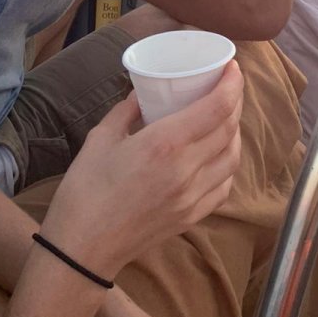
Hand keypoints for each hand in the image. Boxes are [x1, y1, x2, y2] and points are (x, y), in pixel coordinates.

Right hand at [40, 62, 243, 281]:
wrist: (82, 248)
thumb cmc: (85, 189)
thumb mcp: (101, 138)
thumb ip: (127, 110)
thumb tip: (144, 91)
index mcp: (164, 144)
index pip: (215, 109)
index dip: (232, 85)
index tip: (234, 68)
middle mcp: (186, 169)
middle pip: (228, 129)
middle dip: (235, 102)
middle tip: (229, 86)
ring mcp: (192, 197)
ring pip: (232, 158)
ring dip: (234, 133)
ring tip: (225, 117)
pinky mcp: (192, 217)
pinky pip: (224, 186)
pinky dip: (228, 164)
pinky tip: (218, 154)